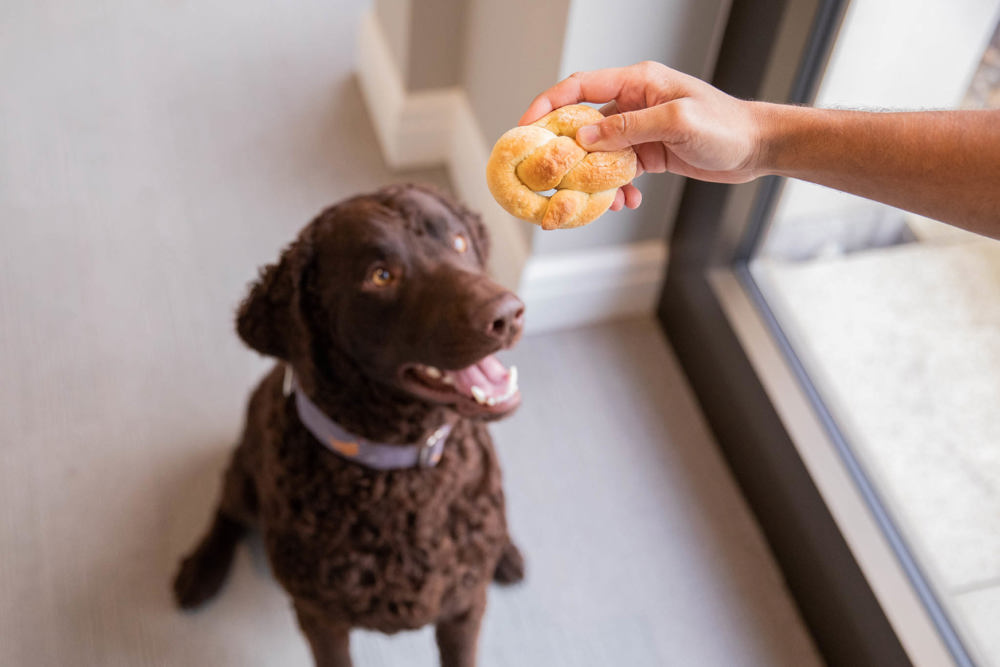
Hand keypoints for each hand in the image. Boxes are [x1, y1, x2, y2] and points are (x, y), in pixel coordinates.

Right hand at [519, 61, 764, 210]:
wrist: (756, 148)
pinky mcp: (648, 153)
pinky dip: (616, 188)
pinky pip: (618, 171)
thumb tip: (585, 137)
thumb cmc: (725, 126)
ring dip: (592, 177)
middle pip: (582, 122)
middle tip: (548, 174)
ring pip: (598, 153)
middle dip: (565, 150)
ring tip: (595, 198)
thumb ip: (630, 128)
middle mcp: (634, 102)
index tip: (526, 127)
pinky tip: (625, 201)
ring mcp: (639, 130)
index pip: (580, 87)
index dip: (548, 104)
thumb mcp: (677, 122)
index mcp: (638, 82)